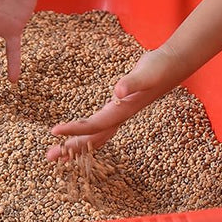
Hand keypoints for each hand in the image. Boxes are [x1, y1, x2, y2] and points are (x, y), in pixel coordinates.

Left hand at [46, 47, 175, 160]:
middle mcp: (120, 116)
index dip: (74, 130)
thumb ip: (131, 83)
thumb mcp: (145, 74)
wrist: (173, 65)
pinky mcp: (120, 105)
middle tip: (49, 157)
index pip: (93, 126)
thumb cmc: (159, 68)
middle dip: (71, 148)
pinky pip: (100, 123)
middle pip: (92, 138)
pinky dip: (87, 130)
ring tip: (60, 151)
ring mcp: (120, 112)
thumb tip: (116, 92)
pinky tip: (80, 130)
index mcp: (122, 111)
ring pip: (96, 134)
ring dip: (78, 143)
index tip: (54, 132)